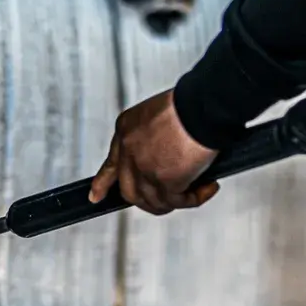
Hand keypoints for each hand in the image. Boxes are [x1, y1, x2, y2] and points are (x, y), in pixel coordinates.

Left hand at [88, 89, 221, 214]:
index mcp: (125, 130)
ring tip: (198, 189)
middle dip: (147, 201)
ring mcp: (143, 169)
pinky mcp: (164, 182)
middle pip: (129, 190)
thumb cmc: (191, 104)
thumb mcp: (159, 115)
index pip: (110, 164)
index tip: (96, 196)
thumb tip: (168, 161)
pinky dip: (195, 198)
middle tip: (167, 202)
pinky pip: (178, 201)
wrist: (202, 107)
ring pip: (153, 201)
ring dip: (177, 200)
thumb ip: (154, 139)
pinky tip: (209, 187)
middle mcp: (128, 151)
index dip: (103, 183)